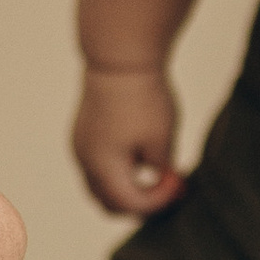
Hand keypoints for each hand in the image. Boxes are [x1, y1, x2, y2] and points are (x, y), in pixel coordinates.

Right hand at [72, 62, 182, 215]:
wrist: (119, 56)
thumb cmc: (144, 96)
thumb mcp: (161, 138)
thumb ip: (160, 169)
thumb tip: (159, 181)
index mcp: (103, 165)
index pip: (130, 203)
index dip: (157, 201)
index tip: (180, 184)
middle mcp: (84, 160)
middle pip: (109, 203)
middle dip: (139, 203)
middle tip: (168, 191)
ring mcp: (79, 146)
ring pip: (100, 186)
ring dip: (126, 189)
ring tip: (157, 173)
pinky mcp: (82, 133)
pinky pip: (96, 166)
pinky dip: (117, 172)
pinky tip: (141, 154)